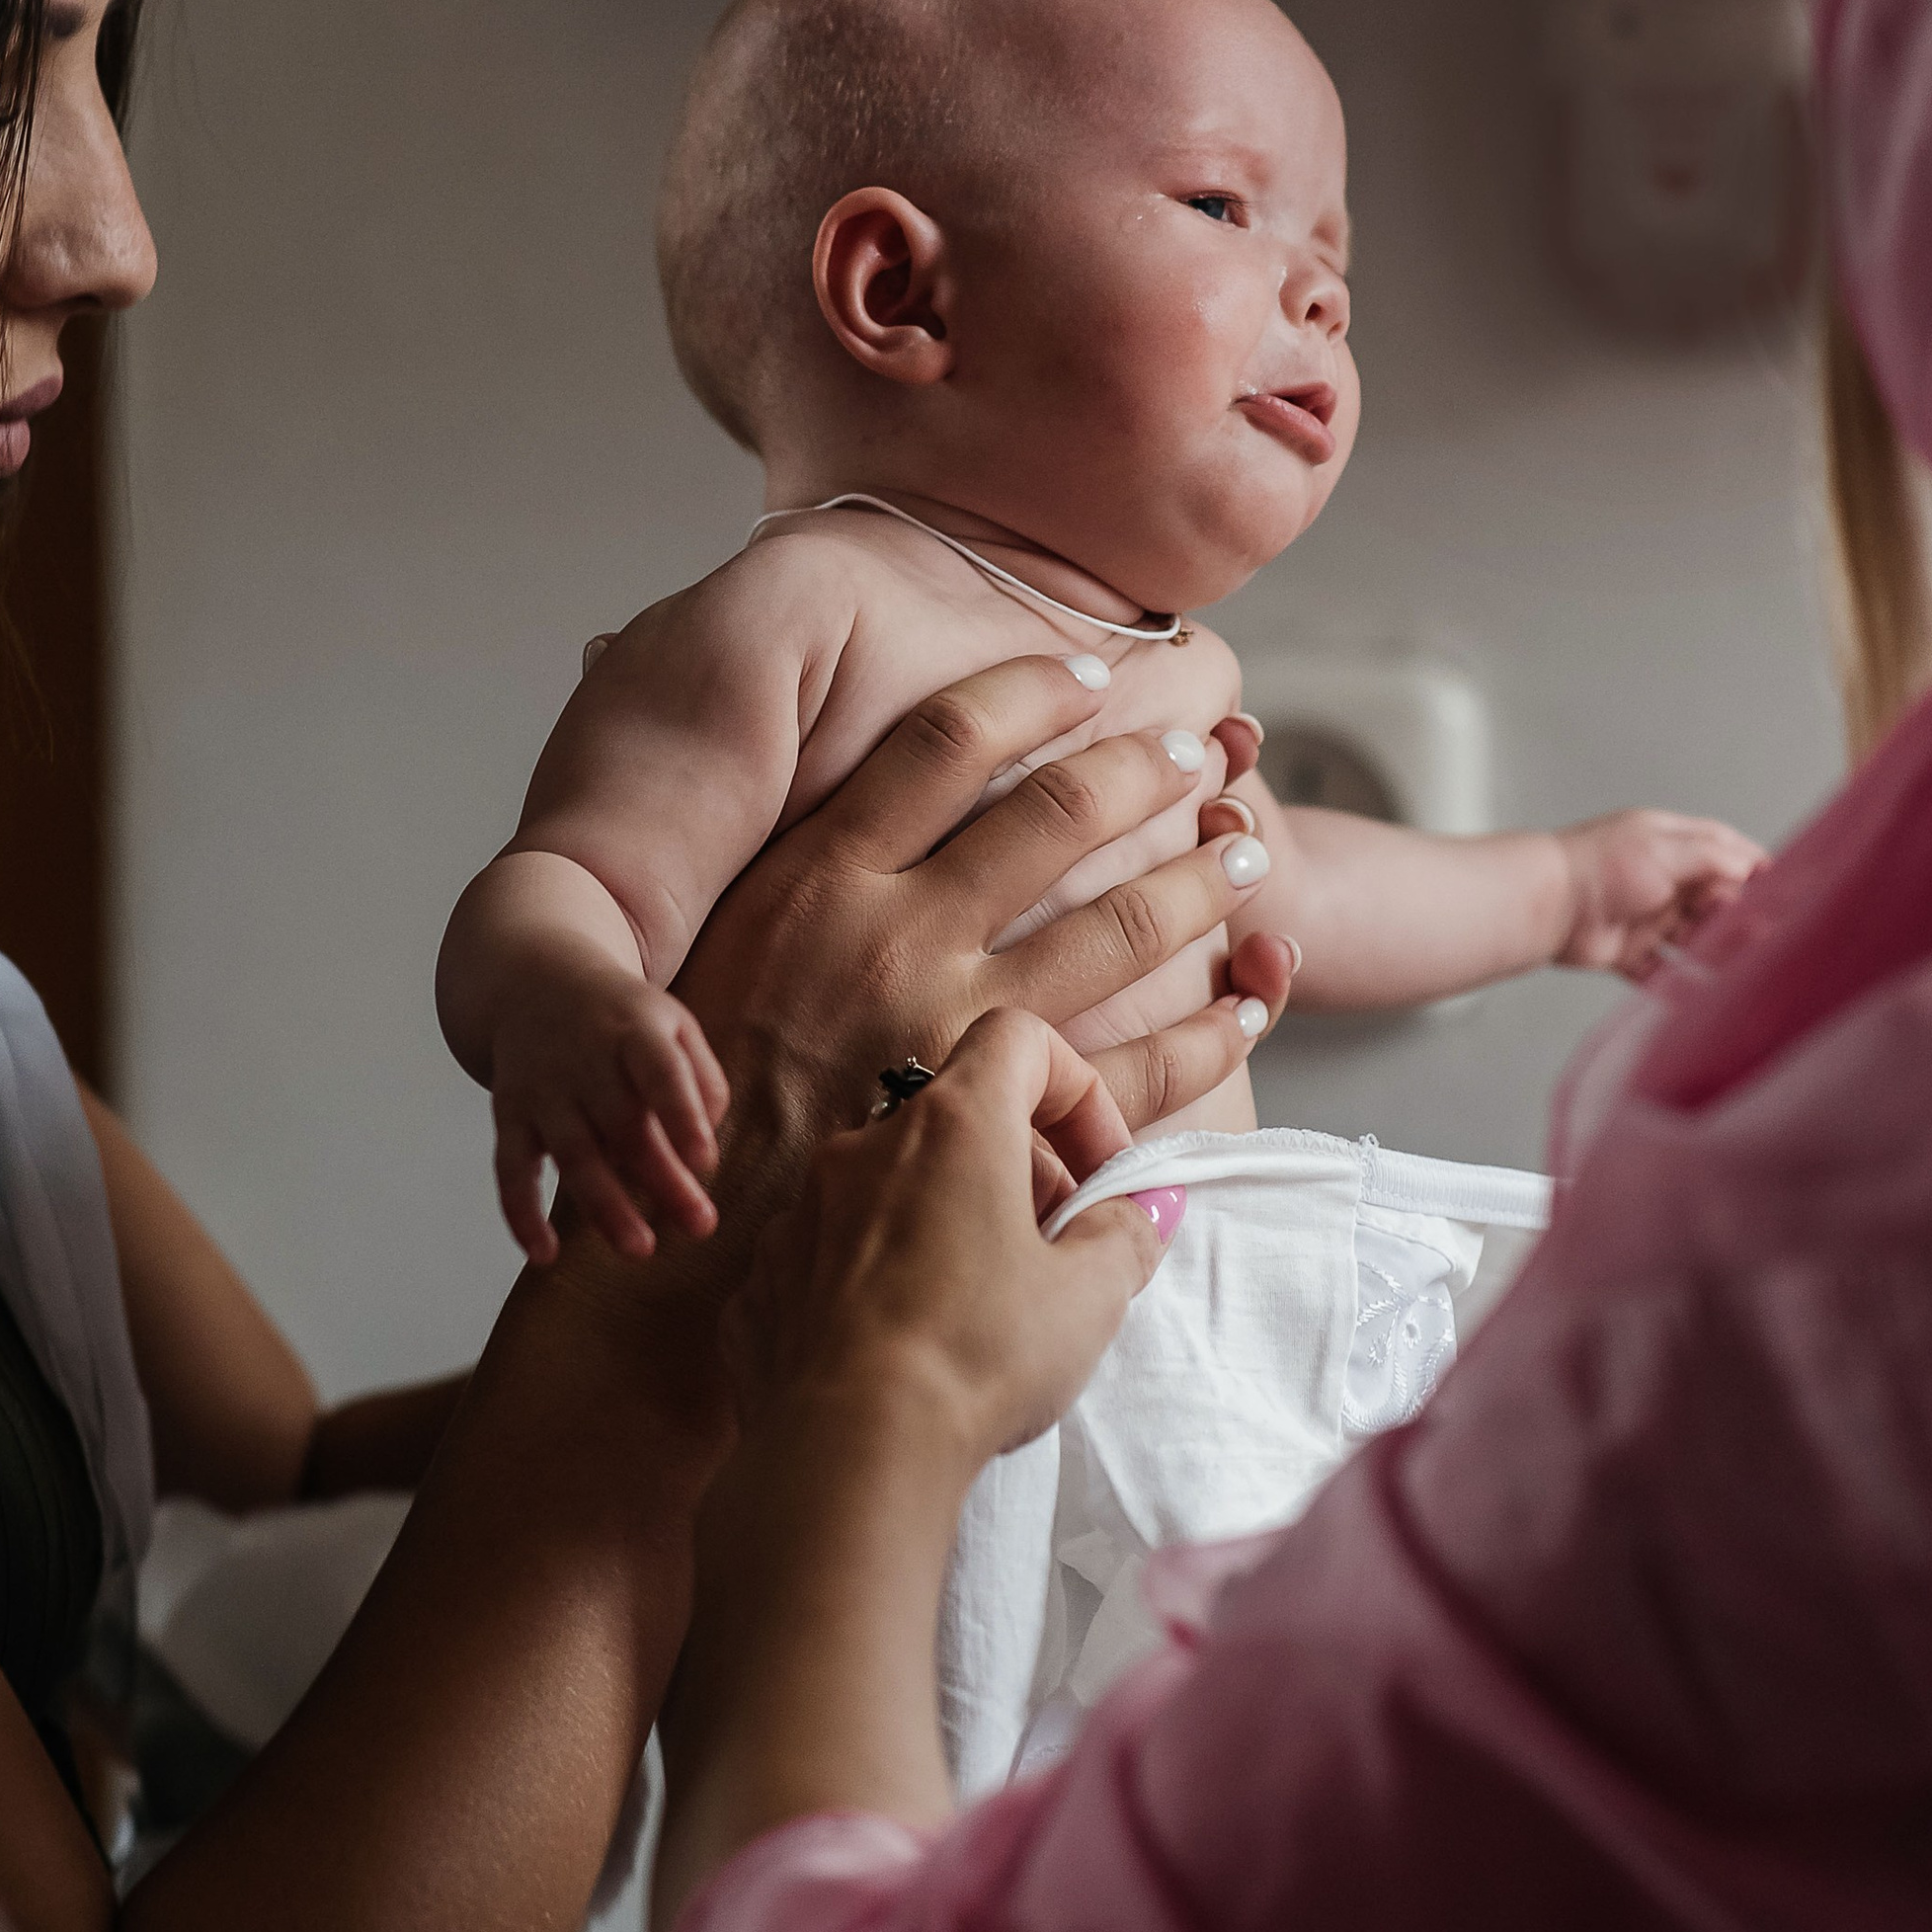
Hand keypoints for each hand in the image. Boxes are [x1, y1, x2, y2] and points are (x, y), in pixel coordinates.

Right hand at [491, 969, 730, 1264]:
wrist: (534, 982)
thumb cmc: (622, 1019)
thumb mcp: (673, 1025)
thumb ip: (702, 1081)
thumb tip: (701, 1154)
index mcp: (633, 1028)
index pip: (660, 1071)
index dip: (681, 1115)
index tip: (705, 1162)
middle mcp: (583, 1058)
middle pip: (622, 1124)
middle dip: (660, 1178)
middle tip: (699, 1225)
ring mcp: (542, 1088)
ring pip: (572, 1153)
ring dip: (604, 1206)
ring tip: (639, 1249)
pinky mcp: (509, 1114)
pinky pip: (510, 1168)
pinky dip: (521, 1214)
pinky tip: (544, 1254)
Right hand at [676, 658, 1295, 1280]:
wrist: (681, 1256)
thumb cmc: (684, 1104)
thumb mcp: (701, 951)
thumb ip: (775, 870)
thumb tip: (788, 771)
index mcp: (814, 880)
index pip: (942, 741)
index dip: (1032, 692)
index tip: (1092, 675)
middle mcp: (895, 937)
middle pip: (1056, 818)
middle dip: (1145, 773)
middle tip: (1200, 752)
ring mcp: (959, 1031)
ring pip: (1120, 928)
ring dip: (1199, 882)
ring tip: (1245, 852)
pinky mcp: (1007, 1129)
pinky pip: (1142, 1067)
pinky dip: (1211, 1031)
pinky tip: (1250, 999)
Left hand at [721, 1009, 1170, 1509]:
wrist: (845, 1451)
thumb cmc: (975, 1357)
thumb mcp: (1090, 1298)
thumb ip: (1123, 1235)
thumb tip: (1139, 1210)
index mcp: (952, 1125)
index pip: (1018, 1039)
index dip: (1074, 1089)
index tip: (1098, 1170)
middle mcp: (864, 1146)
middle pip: (953, 1117)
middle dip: (1014, 1169)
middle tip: (1053, 1251)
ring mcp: (803, 1210)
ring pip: (888, 1186)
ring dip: (941, 1221)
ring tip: (978, 1307)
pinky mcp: (764, 1278)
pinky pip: (832, 1254)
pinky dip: (877, 1279)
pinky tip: (905, 1347)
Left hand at [1554, 807, 1764, 979]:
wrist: (1546, 905)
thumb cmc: (1600, 867)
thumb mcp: (1666, 850)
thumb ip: (1713, 857)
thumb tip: (1752, 867)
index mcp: (1670, 845)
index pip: (1724, 852)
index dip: (1753, 869)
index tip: (1783, 888)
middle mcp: (1660, 880)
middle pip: (1714, 901)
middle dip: (1740, 918)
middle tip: (1765, 934)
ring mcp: (1644, 917)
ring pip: (1693, 939)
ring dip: (1716, 952)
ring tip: (1743, 967)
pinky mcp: (1627, 952)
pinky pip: (1660, 973)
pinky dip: (1678, 986)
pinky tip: (1702, 996)